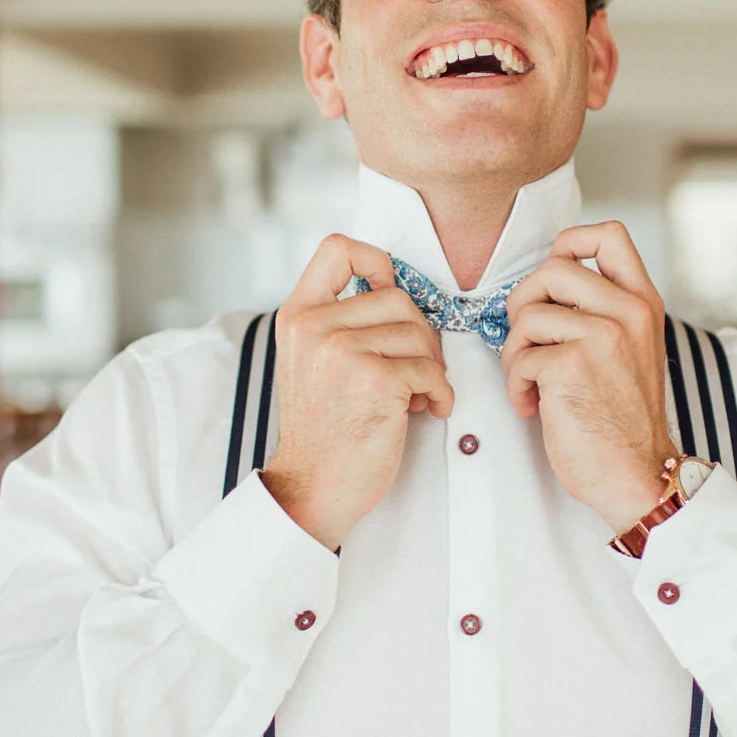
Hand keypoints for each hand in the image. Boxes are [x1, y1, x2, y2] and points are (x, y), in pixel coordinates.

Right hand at [262, 235, 454, 550]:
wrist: (312, 488)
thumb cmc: (322, 430)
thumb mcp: (311, 361)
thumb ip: (338, 322)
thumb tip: (393, 292)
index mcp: (297, 316)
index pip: (337, 248)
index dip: (376, 261)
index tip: (387, 291)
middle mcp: (315, 327)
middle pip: (398, 297)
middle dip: (419, 334)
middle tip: (414, 368)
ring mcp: (343, 352)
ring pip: (419, 333)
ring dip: (430, 367)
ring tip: (414, 395)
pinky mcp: (376, 380)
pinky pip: (430, 369)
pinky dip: (440, 392)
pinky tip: (426, 409)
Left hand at [501, 221, 677, 532]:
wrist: (636, 473)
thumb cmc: (621, 419)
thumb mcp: (630, 350)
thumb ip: (602, 311)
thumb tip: (544, 285)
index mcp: (643, 303)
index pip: (609, 234)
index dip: (568, 243)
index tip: (552, 283)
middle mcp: (628, 312)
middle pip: (552, 268)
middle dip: (523, 304)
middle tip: (528, 342)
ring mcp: (602, 336)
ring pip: (528, 314)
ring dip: (515, 354)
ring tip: (530, 383)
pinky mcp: (571, 366)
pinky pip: (520, 356)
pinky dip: (516, 386)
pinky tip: (534, 406)